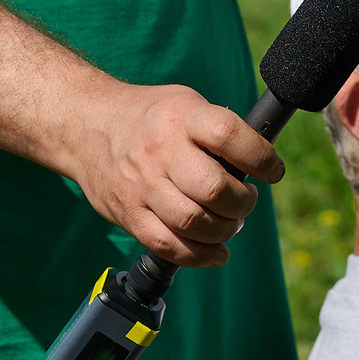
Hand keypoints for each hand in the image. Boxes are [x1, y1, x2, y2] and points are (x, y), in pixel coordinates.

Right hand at [69, 83, 280, 266]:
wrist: (86, 125)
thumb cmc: (152, 117)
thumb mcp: (187, 103)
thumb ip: (221, 129)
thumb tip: (262, 164)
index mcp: (182, 117)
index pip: (229, 136)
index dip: (261, 158)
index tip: (272, 171)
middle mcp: (160, 150)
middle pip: (213, 190)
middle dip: (243, 203)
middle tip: (245, 201)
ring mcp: (141, 185)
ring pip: (193, 223)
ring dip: (224, 231)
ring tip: (229, 223)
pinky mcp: (128, 213)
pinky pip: (168, 246)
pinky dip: (199, 256)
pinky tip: (215, 251)